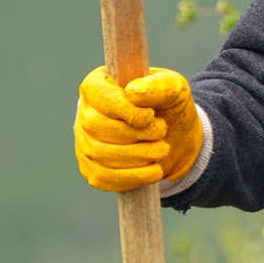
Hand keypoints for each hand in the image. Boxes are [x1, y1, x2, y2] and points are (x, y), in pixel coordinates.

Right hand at [73, 66, 204, 191]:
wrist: (178, 141)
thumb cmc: (170, 107)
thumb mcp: (175, 89)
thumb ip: (159, 85)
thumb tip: (132, 92)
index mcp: (99, 85)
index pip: (95, 92)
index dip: (122, 106)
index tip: (149, 115)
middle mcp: (86, 113)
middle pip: (96, 124)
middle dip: (135, 132)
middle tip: (161, 132)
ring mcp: (85, 143)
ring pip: (100, 153)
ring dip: (139, 154)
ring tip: (162, 149)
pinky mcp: (93, 170)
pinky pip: (104, 177)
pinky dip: (134, 176)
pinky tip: (155, 170)